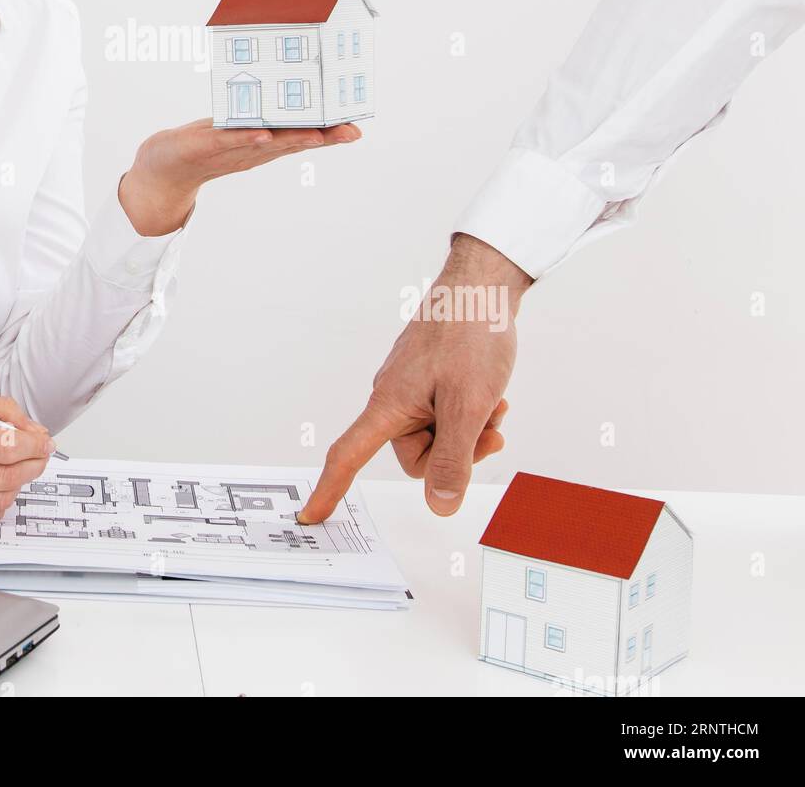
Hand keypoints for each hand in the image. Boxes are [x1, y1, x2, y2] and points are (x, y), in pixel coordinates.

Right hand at [0, 389, 56, 526]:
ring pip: (0, 498)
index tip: (44, 441)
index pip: (3, 445)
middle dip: (34, 464)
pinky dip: (0, 500)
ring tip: (17, 467)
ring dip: (18, 483)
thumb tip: (35, 431)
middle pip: (6, 475)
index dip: (33, 445)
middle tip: (41, 454)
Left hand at [117, 116, 362, 235]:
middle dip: (322, 137)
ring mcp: (232, 149)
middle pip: (292, 142)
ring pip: (267, 143)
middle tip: (350, 132)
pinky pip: (230, 140)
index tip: (356, 129)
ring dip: (291, 139)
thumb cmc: (206, 144)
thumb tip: (287, 94)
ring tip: (316, 134)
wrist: (165, 166)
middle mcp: (254, 149)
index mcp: (264, 143)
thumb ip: (264, 119)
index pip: (301, 136)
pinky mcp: (206, 146)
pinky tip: (264, 134)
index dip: (329, 135)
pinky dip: (247, 137)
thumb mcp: (240, 129)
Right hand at [298, 235, 532, 523]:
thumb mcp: (469, 406)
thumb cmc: (471, 337)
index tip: (312, 516)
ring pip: (436, 435)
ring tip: (493, 405)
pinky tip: (489, 395)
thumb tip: (439, 505)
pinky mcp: (427, 377)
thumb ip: (453, 459)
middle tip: (488, 428)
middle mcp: (392, 397)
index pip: (349, 455)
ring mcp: (410, 386)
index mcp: (389, 405)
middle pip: (417, 455)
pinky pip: (443, 413)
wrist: (482, 287)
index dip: (330, 488)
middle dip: (456, 451)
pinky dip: (468, 412)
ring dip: (468, 430)